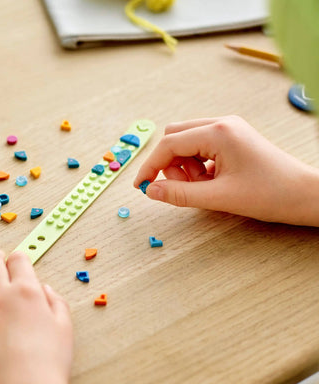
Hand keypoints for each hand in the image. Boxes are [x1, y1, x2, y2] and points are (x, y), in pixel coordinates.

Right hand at [134, 116, 318, 225]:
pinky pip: (201, 148)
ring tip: (204, 186)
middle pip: (175, 137)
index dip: (150, 166)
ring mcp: (228, 129)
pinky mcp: (232, 138)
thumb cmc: (271, 193)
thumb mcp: (219, 198)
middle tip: (181, 187)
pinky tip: (212, 181)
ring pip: (187, 143)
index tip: (141, 185)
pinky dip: (198, 166)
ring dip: (185, 166)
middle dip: (170, 164)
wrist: (305, 194)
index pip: (169, 144)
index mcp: (218, 132)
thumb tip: (152, 190)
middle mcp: (222, 124)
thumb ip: (180, 194)